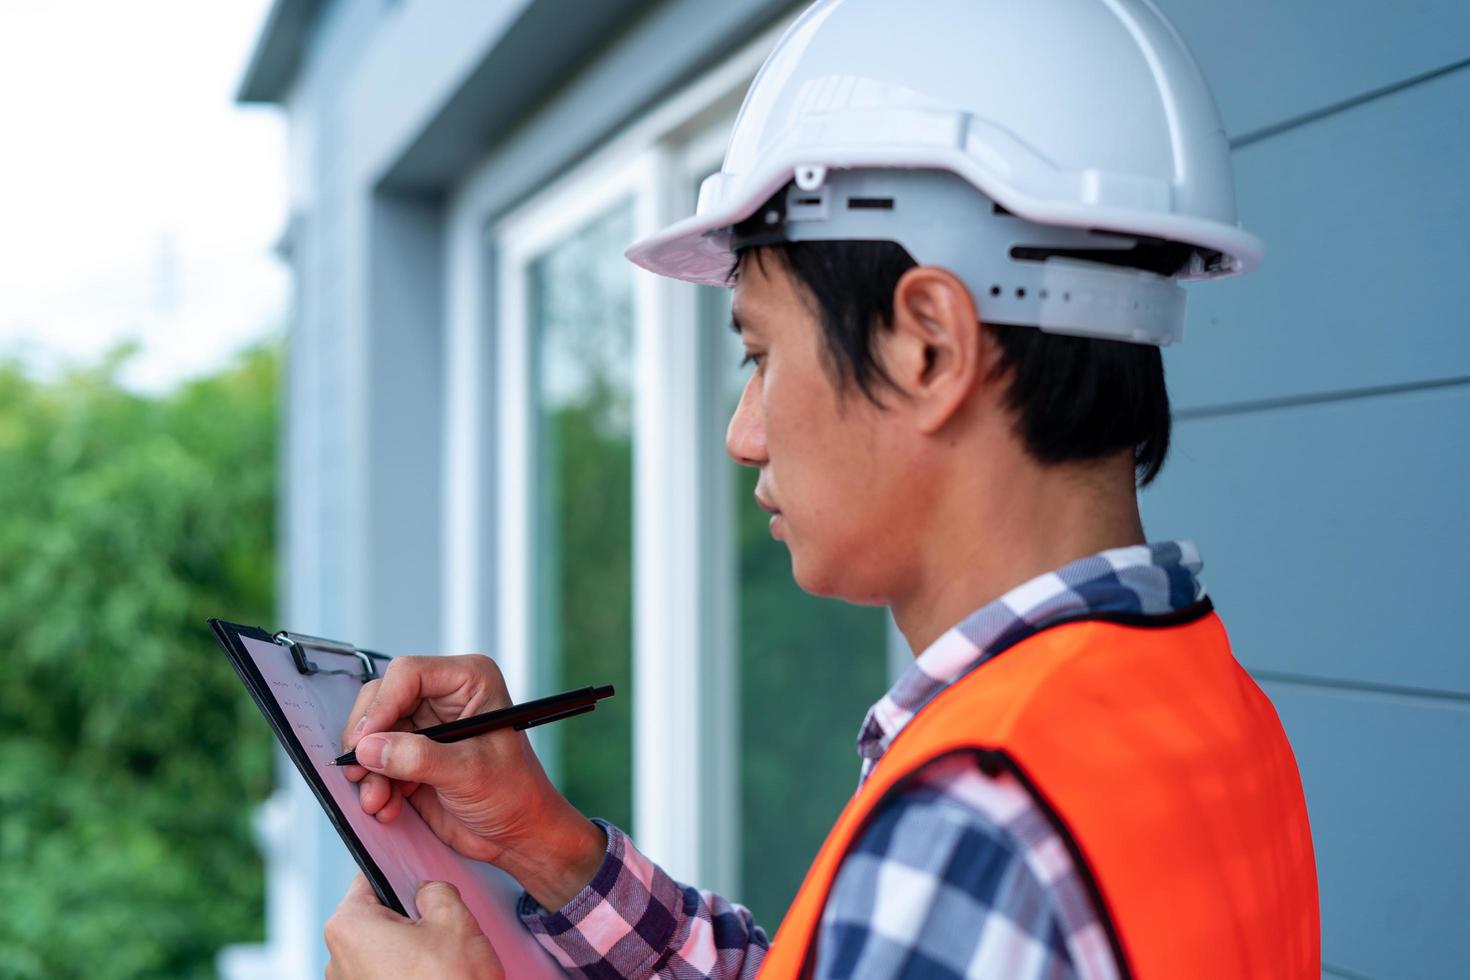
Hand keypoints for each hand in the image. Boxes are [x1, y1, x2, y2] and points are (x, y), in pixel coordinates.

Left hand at [324, 873, 501, 979]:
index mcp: (349, 926)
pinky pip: (383, 975)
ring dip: (407, 950)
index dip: (399, 877)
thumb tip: (429, 891)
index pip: (369, 879)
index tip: (414, 882)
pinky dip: (404, 974)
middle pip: (375, 917)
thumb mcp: (454, 919)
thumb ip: (436, 890)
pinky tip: (429, 977)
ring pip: (381, 950)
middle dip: (406, 918)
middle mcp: (337, 959)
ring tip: (437, 960)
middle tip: (436, 928)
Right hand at [339, 654, 604, 909]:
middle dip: (368, 741)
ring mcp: (425, 724)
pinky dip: (374, 783)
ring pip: (373, 732)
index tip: (364, 744)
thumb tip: (369, 747)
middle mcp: (444, 695)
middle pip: (381, 699)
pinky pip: (375, 759)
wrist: (518, 834)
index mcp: (470, 680)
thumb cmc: (514, 794)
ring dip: (368, 769)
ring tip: (378, 801)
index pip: (408, 674)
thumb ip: (418, 758)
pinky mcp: (412, 752)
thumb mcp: (470, 773)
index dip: (381, 706)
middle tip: (359, 772)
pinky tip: (387, 807)